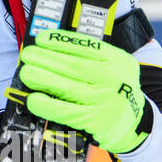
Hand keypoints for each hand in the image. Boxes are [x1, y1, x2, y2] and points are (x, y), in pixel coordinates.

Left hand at [16, 29, 147, 153]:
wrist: (134, 122)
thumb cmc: (115, 88)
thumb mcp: (114, 66)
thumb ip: (91, 56)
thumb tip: (51, 47)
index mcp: (118, 60)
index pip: (86, 46)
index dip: (60, 41)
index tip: (41, 39)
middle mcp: (114, 79)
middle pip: (73, 66)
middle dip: (45, 58)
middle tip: (27, 55)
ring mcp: (105, 102)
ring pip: (67, 87)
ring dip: (41, 78)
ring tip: (26, 73)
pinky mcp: (95, 121)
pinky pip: (65, 112)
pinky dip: (46, 105)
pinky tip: (33, 99)